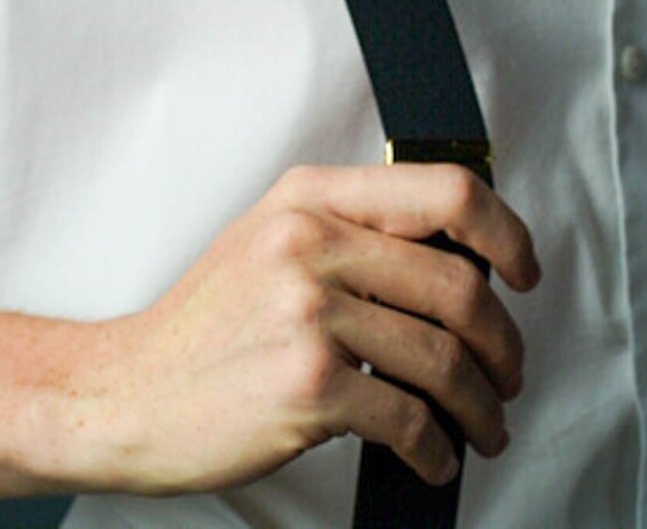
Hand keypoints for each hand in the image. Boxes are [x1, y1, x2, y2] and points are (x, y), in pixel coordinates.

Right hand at [58, 161, 539, 495]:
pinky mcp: (306, 386)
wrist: (125, 393)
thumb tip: (452, 258)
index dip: (503, 231)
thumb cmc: (203, 325)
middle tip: (508, 374)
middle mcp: (311, 244)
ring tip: (483, 426)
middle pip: (457, 285)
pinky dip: (437, 448)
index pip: (444, 189)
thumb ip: (348, 231)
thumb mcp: (268, 239)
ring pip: (442, 358)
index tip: (522, 271)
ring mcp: (309, 314)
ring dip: (480, 405)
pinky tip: (435, 457)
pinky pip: (408, 419)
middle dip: (502, 343)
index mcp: (311, 197)